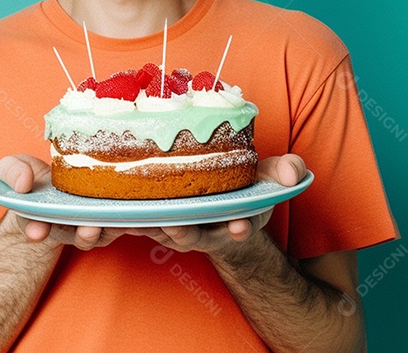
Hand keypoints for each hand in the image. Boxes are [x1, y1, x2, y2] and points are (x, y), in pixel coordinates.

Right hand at [0, 154, 128, 250]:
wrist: (56, 179)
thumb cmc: (30, 175)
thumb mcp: (12, 167)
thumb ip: (11, 172)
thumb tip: (22, 185)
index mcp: (39, 218)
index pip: (37, 228)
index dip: (36, 230)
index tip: (36, 231)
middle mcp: (66, 225)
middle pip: (77, 236)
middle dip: (83, 235)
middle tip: (88, 230)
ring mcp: (88, 221)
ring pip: (103, 231)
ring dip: (110, 227)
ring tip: (117, 219)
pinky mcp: (109, 213)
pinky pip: (120, 219)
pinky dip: (128, 216)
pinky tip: (136, 207)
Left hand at [127, 153, 306, 257]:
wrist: (220, 201)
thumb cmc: (246, 188)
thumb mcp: (271, 178)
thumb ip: (287, 171)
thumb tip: (293, 173)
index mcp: (237, 220)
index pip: (240, 229)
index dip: (240, 230)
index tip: (240, 227)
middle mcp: (208, 231)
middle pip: (194, 236)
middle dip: (186, 233)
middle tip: (177, 226)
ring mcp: (181, 228)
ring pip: (162, 232)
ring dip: (149, 227)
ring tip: (136, 217)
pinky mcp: (157, 222)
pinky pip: (141, 222)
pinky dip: (129, 217)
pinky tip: (113, 210)